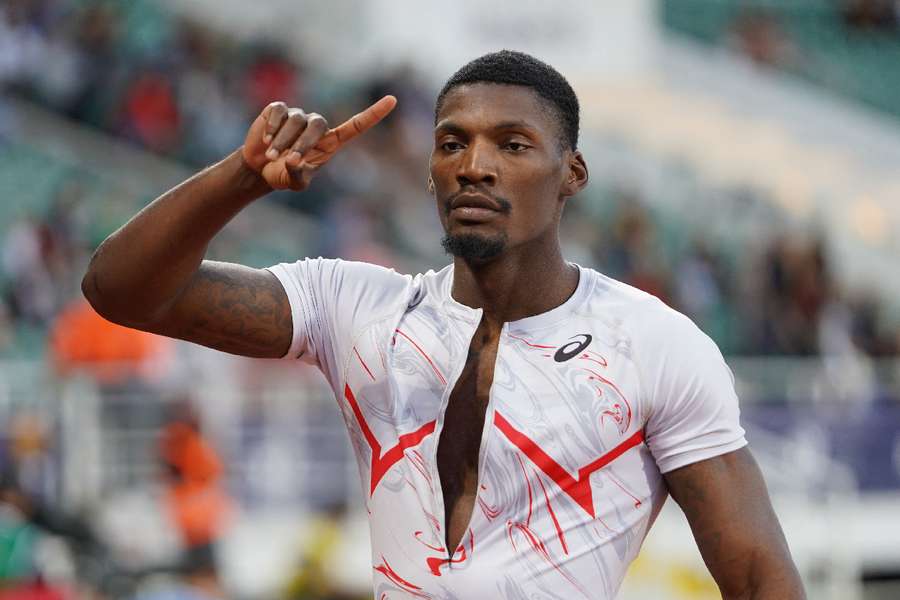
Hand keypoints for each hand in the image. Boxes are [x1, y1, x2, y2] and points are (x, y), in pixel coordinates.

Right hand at [241, 96, 396, 190]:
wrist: (259, 167)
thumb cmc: (282, 175)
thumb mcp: (294, 182)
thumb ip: (298, 176)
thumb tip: (294, 161)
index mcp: (330, 143)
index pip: (356, 125)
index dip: (374, 113)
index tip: (393, 100)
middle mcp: (317, 126)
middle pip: (317, 124)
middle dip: (302, 144)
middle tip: (288, 161)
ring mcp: (298, 115)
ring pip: (295, 120)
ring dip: (281, 141)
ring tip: (271, 156)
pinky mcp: (278, 109)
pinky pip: (278, 112)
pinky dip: (271, 127)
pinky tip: (265, 141)